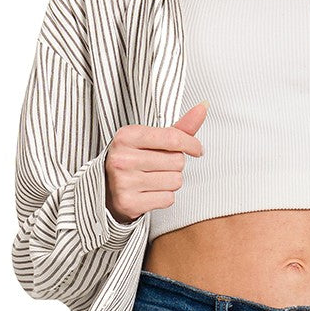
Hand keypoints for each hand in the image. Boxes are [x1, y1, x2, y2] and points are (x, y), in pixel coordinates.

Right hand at [103, 101, 208, 222]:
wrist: (105, 187)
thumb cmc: (134, 159)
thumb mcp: (150, 139)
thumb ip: (178, 127)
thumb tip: (203, 107)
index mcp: (126, 136)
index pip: (173, 138)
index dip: (191, 144)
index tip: (196, 149)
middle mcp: (123, 159)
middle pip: (177, 161)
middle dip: (175, 164)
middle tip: (158, 165)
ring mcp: (124, 182)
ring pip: (175, 181)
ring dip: (171, 181)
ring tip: (153, 178)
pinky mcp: (129, 203)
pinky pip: (168, 199)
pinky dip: (164, 196)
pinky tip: (149, 192)